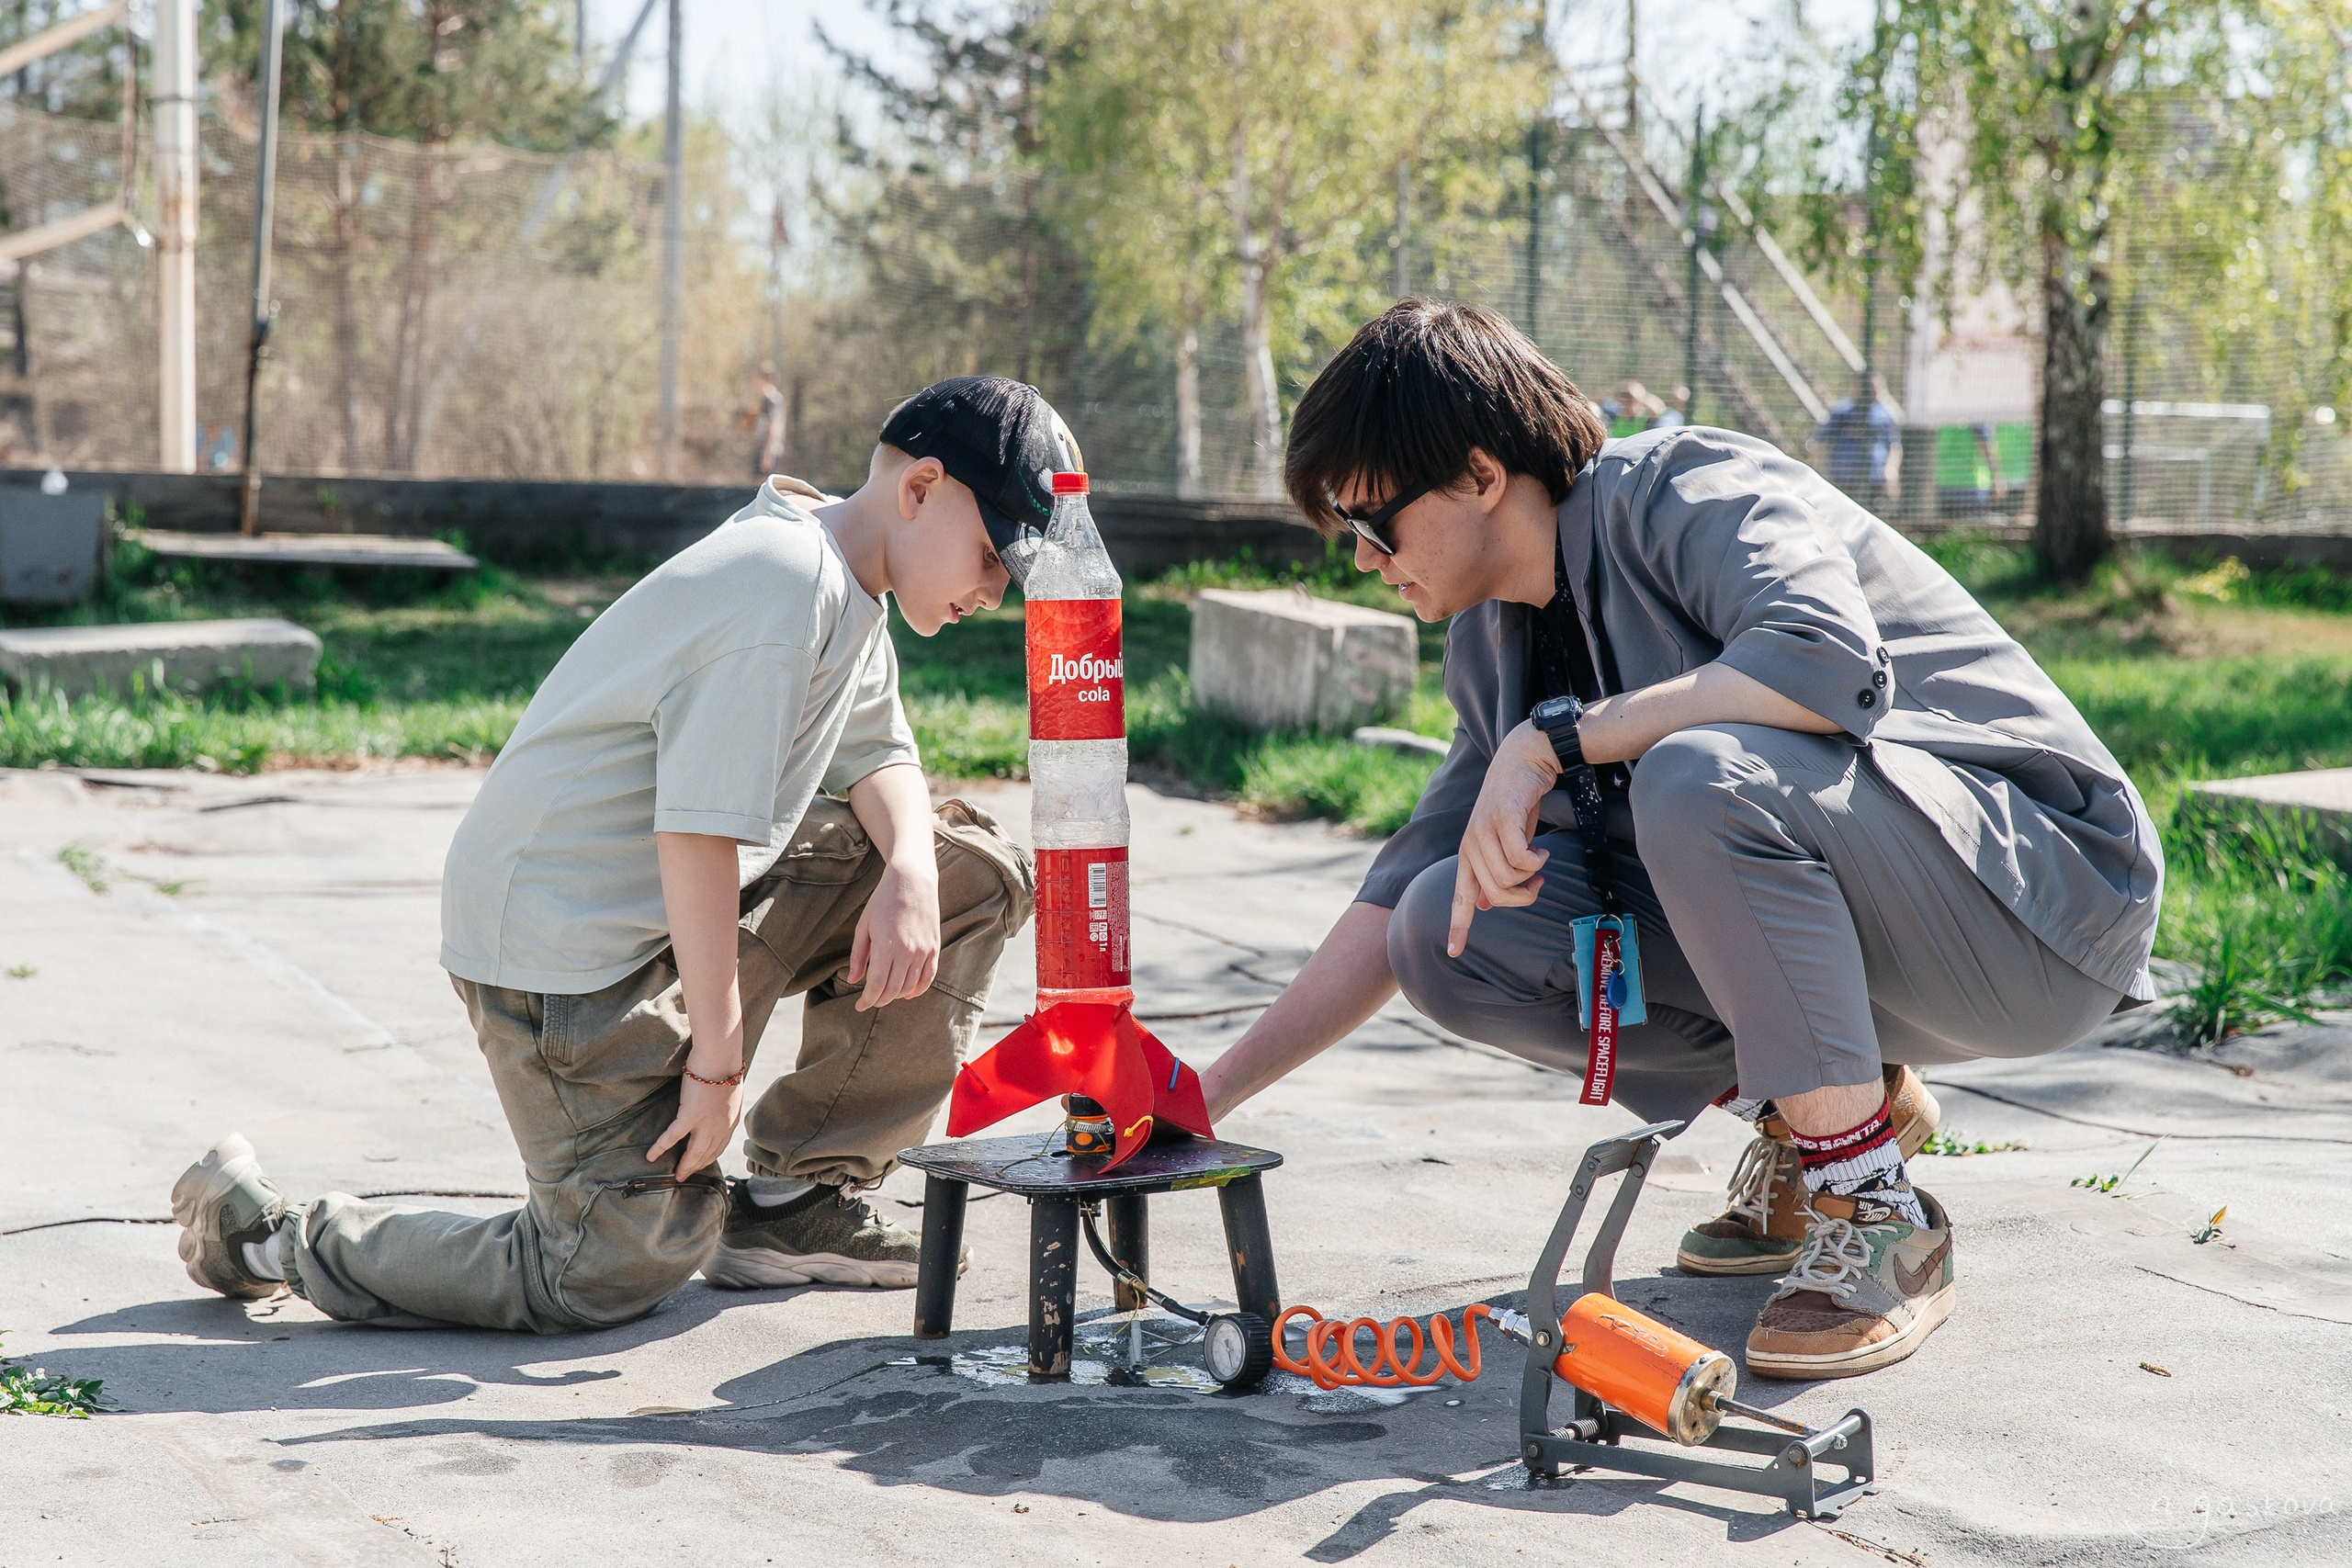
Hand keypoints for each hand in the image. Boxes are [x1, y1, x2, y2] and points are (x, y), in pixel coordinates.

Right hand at [648, 1068, 743, 1176]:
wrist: (719, 1058)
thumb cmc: (724, 1068)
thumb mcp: (731, 1093)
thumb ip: (725, 1106)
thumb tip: (719, 1108)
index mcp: (730, 1121)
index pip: (719, 1147)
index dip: (708, 1158)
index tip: (701, 1165)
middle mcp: (720, 1127)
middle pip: (706, 1154)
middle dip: (696, 1167)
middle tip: (685, 1176)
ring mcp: (705, 1123)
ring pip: (693, 1152)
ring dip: (684, 1166)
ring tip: (675, 1176)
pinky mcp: (690, 1115)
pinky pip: (672, 1136)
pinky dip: (661, 1147)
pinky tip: (651, 1156)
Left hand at [849, 860, 940, 1009]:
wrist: (912, 880)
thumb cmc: (883, 900)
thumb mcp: (864, 925)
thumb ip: (858, 955)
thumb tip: (853, 980)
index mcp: (885, 946)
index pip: (876, 985)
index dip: (867, 1000)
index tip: (859, 1005)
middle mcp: (907, 951)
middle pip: (892, 990)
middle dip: (879, 1000)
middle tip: (870, 1001)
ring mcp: (923, 950)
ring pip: (910, 986)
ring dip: (896, 995)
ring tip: (885, 994)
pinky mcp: (934, 947)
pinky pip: (928, 977)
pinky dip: (918, 989)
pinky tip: (907, 993)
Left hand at [1448, 719, 1559, 956]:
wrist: (1525, 758)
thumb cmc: (1518, 801)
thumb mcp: (1505, 841)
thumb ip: (1495, 871)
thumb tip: (1486, 906)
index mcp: (1469, 854)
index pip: (1460, 896)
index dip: (1458, 925)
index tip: (1454, 952)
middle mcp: (1470, 845)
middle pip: (1496, 894)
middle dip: (1522, 896)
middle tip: (1538, 882)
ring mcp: (1482, 832)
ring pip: (1509, 879)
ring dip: (1532, 876)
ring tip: (1541, 860)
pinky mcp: (1501, 820)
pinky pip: (1521, 859)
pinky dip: (1537, 861)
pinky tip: (1543, 849)